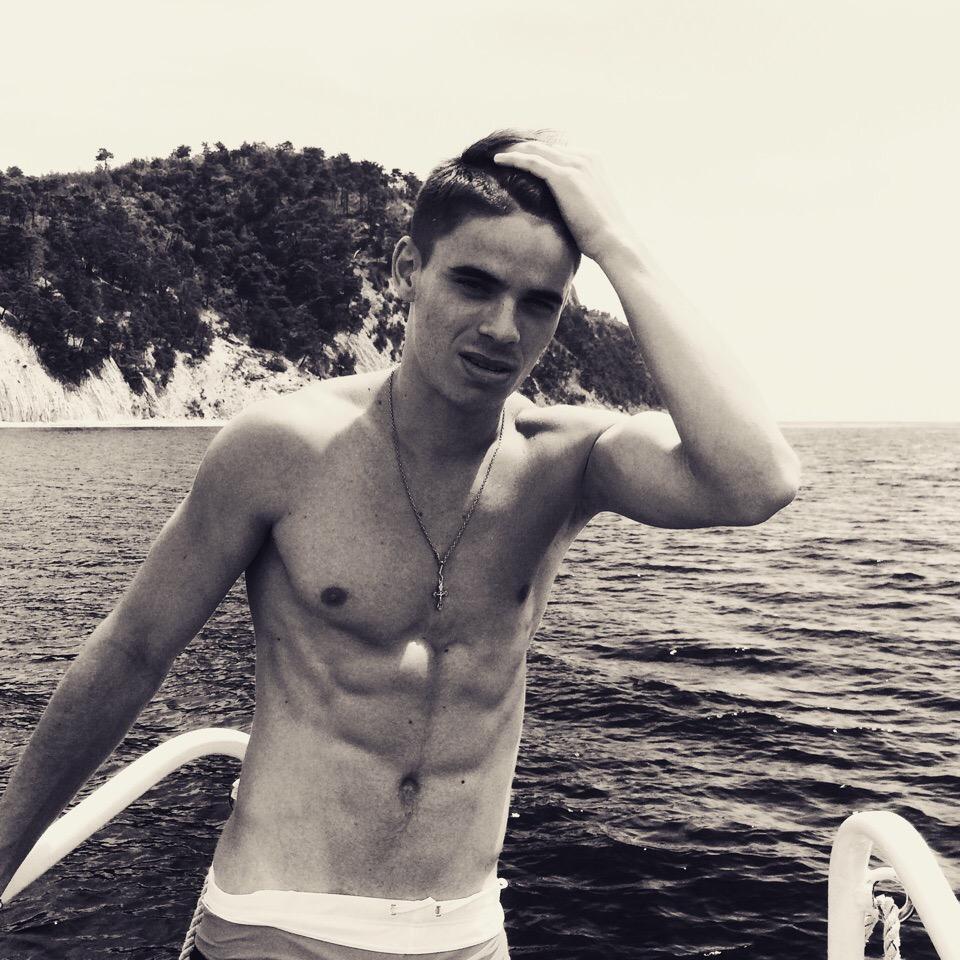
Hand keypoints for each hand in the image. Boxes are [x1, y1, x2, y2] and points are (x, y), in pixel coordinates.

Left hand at [493, 141, 634, 262]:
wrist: (612, 240)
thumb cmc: (599, 231)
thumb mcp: (585, 205)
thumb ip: (572, 194)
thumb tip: (555, 203)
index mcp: (591, 160)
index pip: (556, 150)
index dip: (534, 152)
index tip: (515, 156)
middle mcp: (584, 156)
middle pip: (544, 146)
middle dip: (520, 147)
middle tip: (499, 151)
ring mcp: (575, 164)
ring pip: (536, 150)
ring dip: (513, 150)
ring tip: (494, 154)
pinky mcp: (564, 176)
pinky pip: (532, 162)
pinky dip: (513, 159)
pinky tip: (498, 160)